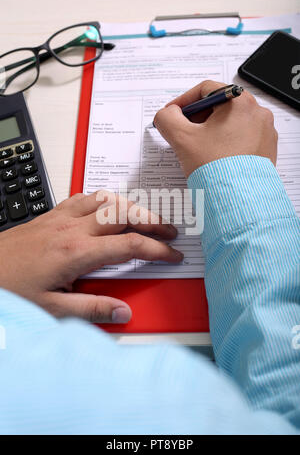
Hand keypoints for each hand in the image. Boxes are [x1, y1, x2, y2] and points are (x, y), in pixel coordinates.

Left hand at [0, 191, 182, 322]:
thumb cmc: (10, 288)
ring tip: (146, 217)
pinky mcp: (51, 215)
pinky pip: (84, 196)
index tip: (172, 255)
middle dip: (152, 221)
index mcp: (76, 253)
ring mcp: (61, 218)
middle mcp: (72, 229)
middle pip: (124, 214)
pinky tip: (108, 207)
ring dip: (131, 206)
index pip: (130, 245)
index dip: (157, 249)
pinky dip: (104, 199)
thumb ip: (91, 309)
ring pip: (106, 199)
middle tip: (169, 232)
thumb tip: (123, 311)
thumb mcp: (51, 308)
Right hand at [154, 80, 277, 176]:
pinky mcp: (266, 149)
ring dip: (210, 131)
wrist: (239, 201)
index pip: (205, 90)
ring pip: (230, 123)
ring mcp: (265, 132)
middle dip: (197, 118)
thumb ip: (167, 118)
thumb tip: (167, 114)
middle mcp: (258, 113)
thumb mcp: (182, 138)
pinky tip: (214, 158)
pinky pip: (241, 139)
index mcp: (240, 102)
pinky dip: (225, 143)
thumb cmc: (216, 169)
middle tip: (183, 132)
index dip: (183, 101)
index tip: (172, 113)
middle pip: (219, 106)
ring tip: (197, 148)